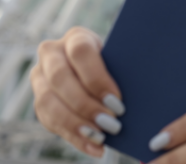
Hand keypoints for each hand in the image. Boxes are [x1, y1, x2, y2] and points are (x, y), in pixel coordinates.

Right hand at [31, 27, 125, 156]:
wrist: (99, 71)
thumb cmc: (118, 65)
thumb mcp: (121, 60)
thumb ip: (125, 71)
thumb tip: (147, 91)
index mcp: (76, 37)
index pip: (81, 52)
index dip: (97, 78)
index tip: (117, 100)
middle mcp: (52, 53)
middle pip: (60, 78)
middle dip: (86, 105)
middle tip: (112, 124)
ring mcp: (40, 77)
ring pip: (48, 101)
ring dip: (76, 123)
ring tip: (102, 138)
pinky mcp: (39, 100)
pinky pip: (50, 121)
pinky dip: (74, 138)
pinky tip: (96, 148)